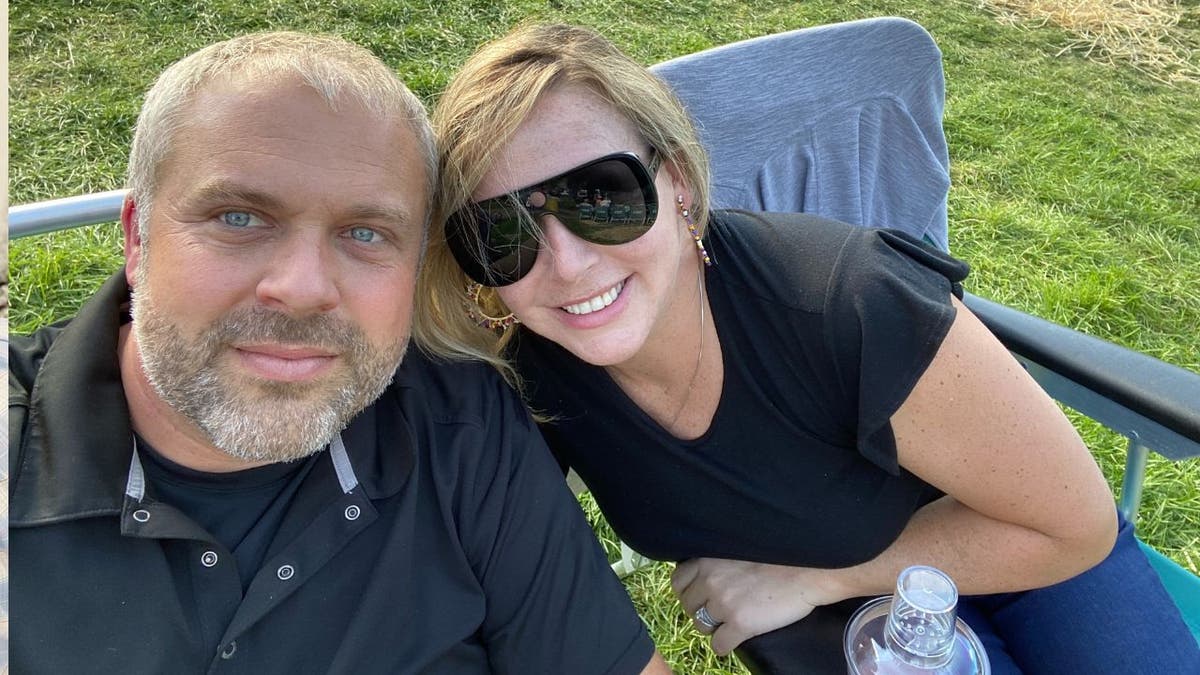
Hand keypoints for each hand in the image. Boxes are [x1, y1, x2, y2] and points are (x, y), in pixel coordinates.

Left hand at [671, 558, 849, 654]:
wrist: (807, 571)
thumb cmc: (778, 557)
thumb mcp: (738, 549)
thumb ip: (718, 561)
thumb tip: (704, 576)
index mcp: (708, 560)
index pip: (678, 581)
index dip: (689, 592)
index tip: (701, 596)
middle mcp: (710, 581)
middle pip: (688, 606)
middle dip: (701, 611)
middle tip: (720, 611)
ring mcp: (723, 604)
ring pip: (701, 627)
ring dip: (713, 628)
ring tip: (730, 623)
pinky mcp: (740, 624)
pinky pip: (719, 645)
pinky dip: (726, 645)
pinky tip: (736, 639)